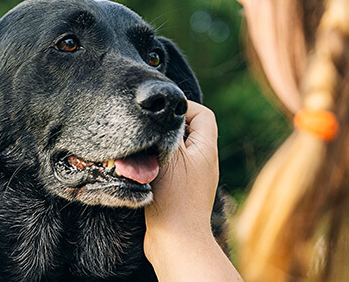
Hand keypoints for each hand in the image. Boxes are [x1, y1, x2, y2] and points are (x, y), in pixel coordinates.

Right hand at [144, 101, 239, 280]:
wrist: (176, 241)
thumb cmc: (174, 198)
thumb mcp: (170, 155)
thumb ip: (168, 130)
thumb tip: (164, 111)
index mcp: (206, 148)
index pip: (202, 114)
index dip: (183, 107)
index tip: (160, 114)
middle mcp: (204, 162)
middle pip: (188, 131)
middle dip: (167, 128)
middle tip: (148, 132)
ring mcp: (193, 178)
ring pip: (176, 151)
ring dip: (158, 149)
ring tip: (143, 154)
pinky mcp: (181, 193)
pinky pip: (170, 169)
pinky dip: (156, 166)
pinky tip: (141, 172)